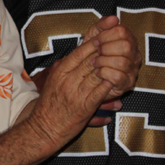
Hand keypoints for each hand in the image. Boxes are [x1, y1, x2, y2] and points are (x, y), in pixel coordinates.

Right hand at [27, 16, 138, 144]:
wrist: (43, 128)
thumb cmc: (48, 105)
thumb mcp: (51, 82)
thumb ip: (60, 69)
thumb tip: (67, 58)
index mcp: (60, 72)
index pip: (79, 53)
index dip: (92, 43)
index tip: (103, 36)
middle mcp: (68, 81)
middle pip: (89, 61)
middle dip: (104, 51)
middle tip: (117, 42)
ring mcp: (76, 94)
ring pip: (96, 75)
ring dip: (109, 66)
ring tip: (121, 58)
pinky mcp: (84, 108)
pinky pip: (99, 94)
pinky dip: (108, 86)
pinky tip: (117, 79)